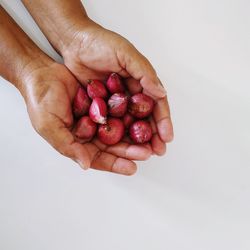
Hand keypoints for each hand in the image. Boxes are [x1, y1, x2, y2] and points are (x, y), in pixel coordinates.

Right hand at [21, 61, 150, 174]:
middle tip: (148, 153)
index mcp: (78, 143)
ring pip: (120, 130)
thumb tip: (86, 164)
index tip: (132, 168)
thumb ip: (68, 146)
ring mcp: (98, 118)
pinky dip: (130, 116)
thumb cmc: (41, 101)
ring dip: (134, 136)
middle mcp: (90, 133)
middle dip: (131, 151)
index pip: (99, 158)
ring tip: (151, 140)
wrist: (42, 74)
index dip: (115, 164)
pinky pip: (119, 111)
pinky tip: (142, 118)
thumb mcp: (49, 126)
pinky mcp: (103, 103)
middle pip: (114, 146)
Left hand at [61, 20, 173, 155]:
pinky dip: (118, 135)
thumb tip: (161, 92)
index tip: (167, 137)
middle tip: (158, 151)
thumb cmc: (101, 43)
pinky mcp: (101, 107)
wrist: (74, 43)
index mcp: (141, 82)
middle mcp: (131, 95)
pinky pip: (112, 123)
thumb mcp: (125, 54)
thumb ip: (144, 72)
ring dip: (137, 140)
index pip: (156, 104)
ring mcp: (116, 103)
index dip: (163, 121)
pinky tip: (121, 146)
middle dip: (153, 135)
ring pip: (130, 124)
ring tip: (143, 154)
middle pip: (145, 118)